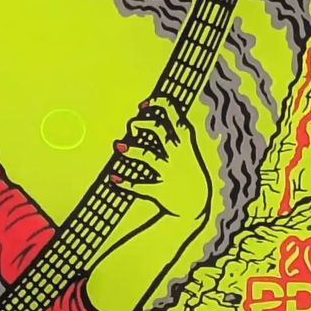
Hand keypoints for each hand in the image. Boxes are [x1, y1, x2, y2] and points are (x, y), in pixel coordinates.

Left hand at [108, 96, 211, 226]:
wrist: (197, 205)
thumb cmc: (187, 170)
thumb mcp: (186, 147)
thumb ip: (169, 128)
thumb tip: (144, 106)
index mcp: (185, 142)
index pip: (173, 115)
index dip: (156, 106)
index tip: (142, 106)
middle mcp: (177, 155)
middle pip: (159, 132)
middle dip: (141, 124)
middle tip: (132, 126)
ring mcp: (168, 173)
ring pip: (148, 157)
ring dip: (131, 150)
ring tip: (118, 146)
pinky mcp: (160, 191)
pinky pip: (140, 186)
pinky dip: (125, 182)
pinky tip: (113, 178)